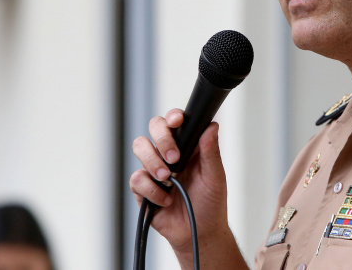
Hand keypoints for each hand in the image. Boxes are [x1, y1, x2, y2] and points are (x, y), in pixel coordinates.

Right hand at [129, 110, 244, 267]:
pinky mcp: (143, 188)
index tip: (177, 122)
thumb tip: (211, 126)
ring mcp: (154, 169)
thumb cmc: (210, 203)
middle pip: (154, 128)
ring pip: (140, 147)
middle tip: (174, 158)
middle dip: (161, 139)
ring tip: (168, 179)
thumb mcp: (215, 176)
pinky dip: (151, 190)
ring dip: (153, 162)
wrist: (198, 233)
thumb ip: (211, 151)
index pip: (175, 122)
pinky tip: (165, 200)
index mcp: (188, 146)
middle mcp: (168, 153)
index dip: (173, 117)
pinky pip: (136, 179)